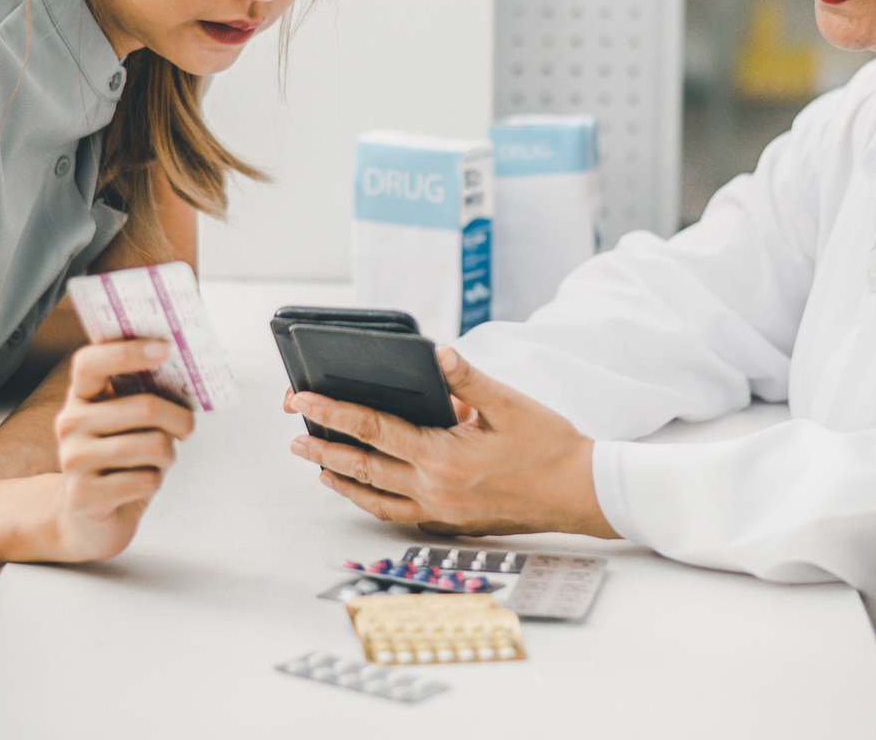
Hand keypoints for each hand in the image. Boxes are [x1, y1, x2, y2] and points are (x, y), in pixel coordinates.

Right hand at [44, 339, 194, 561]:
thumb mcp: (128, 424)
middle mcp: (70, 423)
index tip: (165, 347)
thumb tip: (188, 375)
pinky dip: (154, 481)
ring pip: (152, 445)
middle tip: (186, 427)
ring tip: (156, 461)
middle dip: (180, 418)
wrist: (86, 519)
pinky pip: (145, 480)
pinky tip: (136, 485)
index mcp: (81, 397)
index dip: (128, 351)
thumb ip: (145, 397)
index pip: (91, 362)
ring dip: (167, 456)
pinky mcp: (83, 495)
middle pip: (144, 407)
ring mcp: (73, 460)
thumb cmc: (119, 462)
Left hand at [285, 347, 618, 538]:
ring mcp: (441, 511)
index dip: (334, 412)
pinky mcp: (451, 523)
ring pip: (375, 498)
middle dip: (324, 447)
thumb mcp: (510, 403)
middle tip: (295, 434)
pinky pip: (399, 514)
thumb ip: (468, 380)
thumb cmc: (551, 447)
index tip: (304, 400)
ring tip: (316, 463)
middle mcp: (434, 489)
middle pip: (363, 467)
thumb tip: (439, 353)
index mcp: (443, 456)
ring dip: (342, 479)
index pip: (374, 429)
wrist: (580, 493)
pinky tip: (364, 491)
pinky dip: (373, 501)